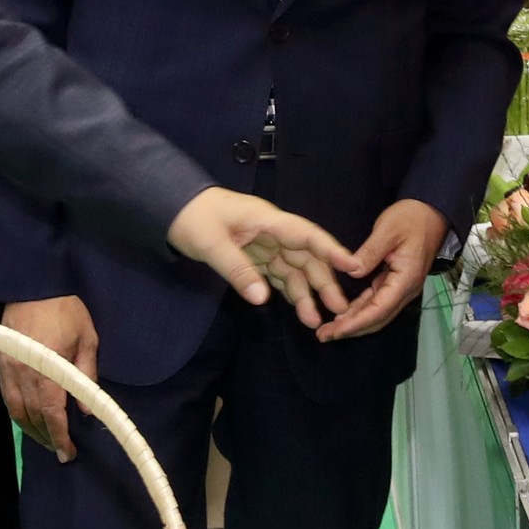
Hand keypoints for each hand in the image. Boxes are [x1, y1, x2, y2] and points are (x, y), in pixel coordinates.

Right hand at [0, 296, 97, 461]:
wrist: (34, 284)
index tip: (68, 453)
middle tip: (60, 450)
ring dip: (30, 429)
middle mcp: (24, 374)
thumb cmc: (66, 310)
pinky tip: (27, 419)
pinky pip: (6, 396)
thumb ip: (86, 375)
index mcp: (48, 370)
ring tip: (45, 439)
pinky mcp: (1, 363)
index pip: (52, 414)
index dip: (60, 437)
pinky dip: (17, 412)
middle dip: (46, 437)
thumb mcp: (87, 339)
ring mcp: (9, 369)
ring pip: (16, 410)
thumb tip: (85, 410)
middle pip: (33, 417)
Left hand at [167, 186, 358, 327]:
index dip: (331, 250)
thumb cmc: (192, 218)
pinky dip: (290, 292)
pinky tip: (300, 310)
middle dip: (324, 282)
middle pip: (306, 256)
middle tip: (339, 309)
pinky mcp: (257, 256)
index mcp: (267, 220)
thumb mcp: (212, 245)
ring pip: (295, 269)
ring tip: (316, 321)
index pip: (306, 235)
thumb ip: (238, 271)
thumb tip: (263, 299)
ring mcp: (266, 244)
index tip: (354, 265)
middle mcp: (273, 231)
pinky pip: (279, 275)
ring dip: (307, 293)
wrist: (173, 207)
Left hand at [316, 198, 451, 341]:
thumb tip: (351, 272)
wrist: (431, 211)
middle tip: (323, 335)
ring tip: (330, 329)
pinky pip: (377, 302)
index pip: (378, 310)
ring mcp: (402, 287)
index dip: (356, 323)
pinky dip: (361, 310)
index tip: (334, 331)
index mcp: (405, 279)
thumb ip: (369, 253)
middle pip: (378, 318)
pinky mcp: (396, 282)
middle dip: (351, 329)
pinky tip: (344, 314)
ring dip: (355, 323)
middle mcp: (406, 289)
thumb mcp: (387, 230)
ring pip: (378, 313)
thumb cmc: (411, 218)